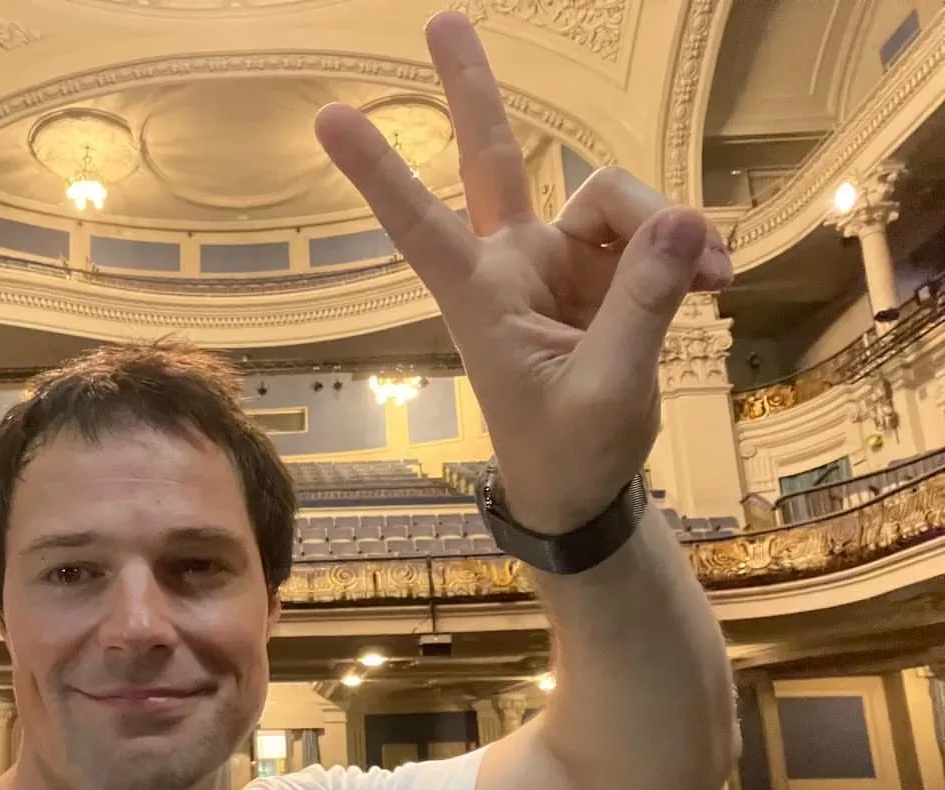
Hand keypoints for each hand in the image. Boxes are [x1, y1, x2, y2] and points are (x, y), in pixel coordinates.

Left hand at [315, 11, 732, 534]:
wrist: (584, 489)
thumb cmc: (569, 451)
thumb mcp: (609, 389)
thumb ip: (645, 304)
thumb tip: (682, 219)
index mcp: (482, 298)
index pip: (421, 225)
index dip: (380, 172)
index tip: (329, 118)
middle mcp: (513, 266)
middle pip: (492, 161)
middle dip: (471, 92)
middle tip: (441, 21)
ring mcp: (558, 263)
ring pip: (612, 199)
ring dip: (667, 228)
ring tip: (712, 278)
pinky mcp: (601, 272)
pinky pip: (650, 230)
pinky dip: (685, 248)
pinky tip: (714, 277)